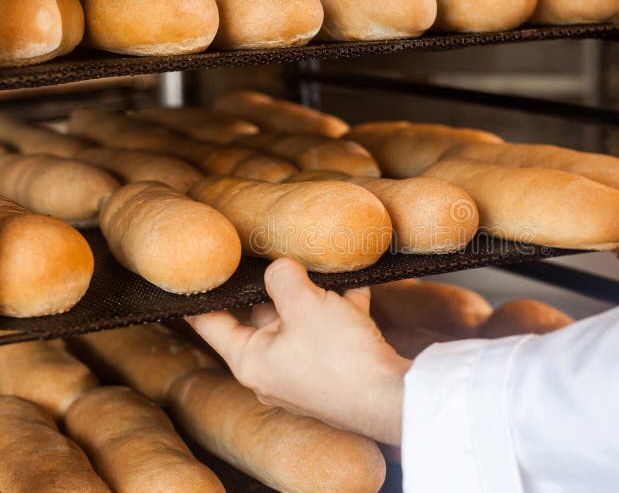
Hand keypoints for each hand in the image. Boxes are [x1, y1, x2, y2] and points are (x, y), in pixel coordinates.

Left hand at [185, 258, 410, 445]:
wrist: (393, 396)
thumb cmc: (339, 360)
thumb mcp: (304, 304)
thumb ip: (282, 277)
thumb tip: (279, 267)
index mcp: (251, 360)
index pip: (210, 323)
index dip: (201, 294)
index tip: (196, 271)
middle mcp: (273, 370)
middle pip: (264, 314)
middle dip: (278, 283)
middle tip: (282, 251)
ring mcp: (305, 372)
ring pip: (302, 319)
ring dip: (316, 293)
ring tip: (327, 264)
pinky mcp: (335, 370)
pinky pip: (331, 330)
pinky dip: (341, 306)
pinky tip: (355, 282)